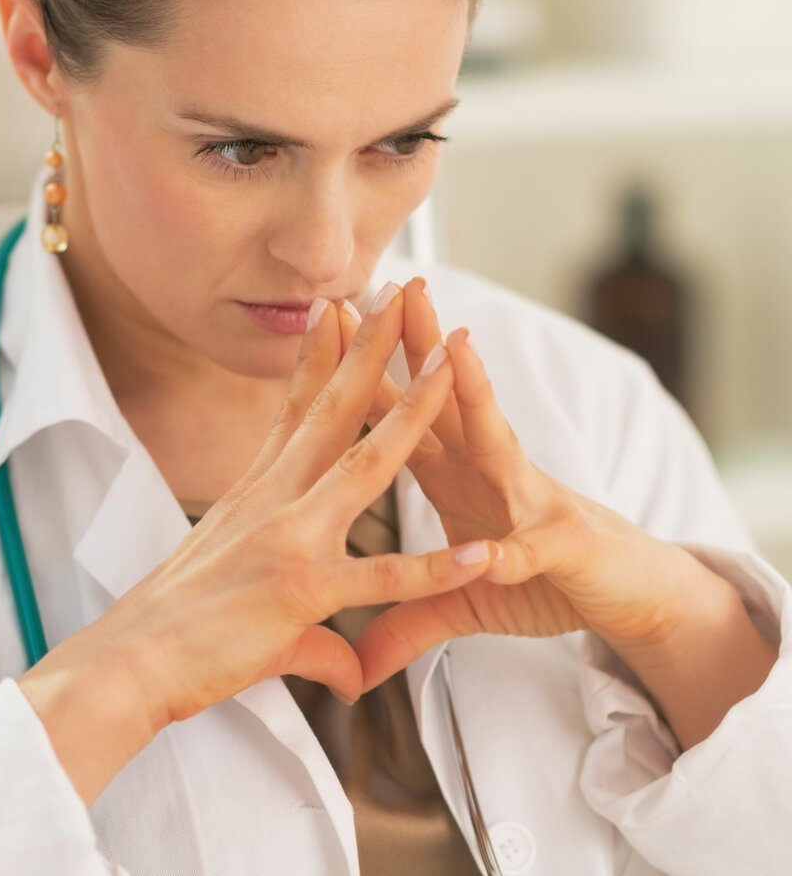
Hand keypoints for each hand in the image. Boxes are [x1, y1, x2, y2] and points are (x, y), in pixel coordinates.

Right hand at [18, 289, 494, 803]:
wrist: (129, 661)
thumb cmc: (178, 628)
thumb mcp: (251, 602)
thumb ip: (318, 631)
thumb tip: (354, 671)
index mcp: (258, 489)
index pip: (296, 407)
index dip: (319, 354)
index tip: (336, 306)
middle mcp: (276, 497)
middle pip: (334, 407)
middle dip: (370, 346)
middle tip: (398, 291)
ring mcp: (292, 537)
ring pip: (368, 463)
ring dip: (413, 409)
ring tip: (450, 363)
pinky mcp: (303, 589)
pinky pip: (384, 579)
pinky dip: (436, 570)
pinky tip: (482, 556)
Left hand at [346, 279, 772, 732]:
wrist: (621, 594)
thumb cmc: (539, 578)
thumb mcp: (460, 600)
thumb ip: (406, 619)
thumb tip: (352, 664)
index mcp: (453, 473)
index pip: (399, 414)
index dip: (362, 372)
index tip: (330, 320)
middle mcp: (488, 472)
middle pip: (443, 401)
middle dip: (415, 344)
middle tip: (390, 288)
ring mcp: (527, 502)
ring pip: (495, 442)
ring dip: (474, 396)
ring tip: (455, 348)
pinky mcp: (561, 549)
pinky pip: (530, 551)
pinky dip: (511, 552)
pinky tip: (491, 550)